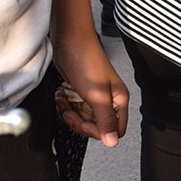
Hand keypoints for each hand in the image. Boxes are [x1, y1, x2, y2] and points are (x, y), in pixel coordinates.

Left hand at [52, 31, 127, 146]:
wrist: (69, 39)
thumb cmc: (85, 58)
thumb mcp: (96, 94)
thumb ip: (104, 120)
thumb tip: (112, 142)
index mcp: (119, 100)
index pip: (115, 130)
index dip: (98, 131)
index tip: (85, 121)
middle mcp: (109, 99)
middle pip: (97, 126)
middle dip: (79, 121)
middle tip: (70, 111)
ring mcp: (95, 95)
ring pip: (83, 117)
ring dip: (70, 112)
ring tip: (64, 99)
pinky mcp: (82, 90)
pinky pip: (74, 107)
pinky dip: (65, 104)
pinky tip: (62, 94)